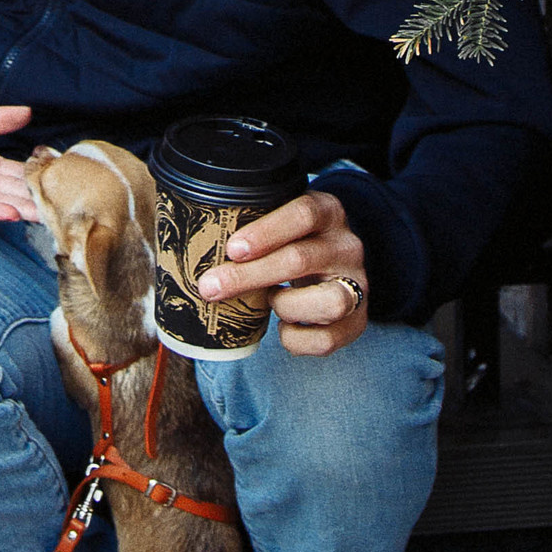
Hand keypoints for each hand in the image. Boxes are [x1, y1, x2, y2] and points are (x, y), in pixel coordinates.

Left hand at [219, 188, 371, 358]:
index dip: (266, 231)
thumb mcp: (283, 223)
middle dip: (250, 276)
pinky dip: (296, 339)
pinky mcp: (359, 320)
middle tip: (210, 286)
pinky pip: (326, 339)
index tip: (232, 249)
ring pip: (328, 302)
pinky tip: (285, 326)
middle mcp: (348, 246)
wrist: (336, 268)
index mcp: (329, 212)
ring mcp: (358, 284)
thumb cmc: (296, 243)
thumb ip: (254, 226)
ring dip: (285, 306)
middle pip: (301, 259)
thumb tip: (192, 243)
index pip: (303, 213)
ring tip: (270, 301)